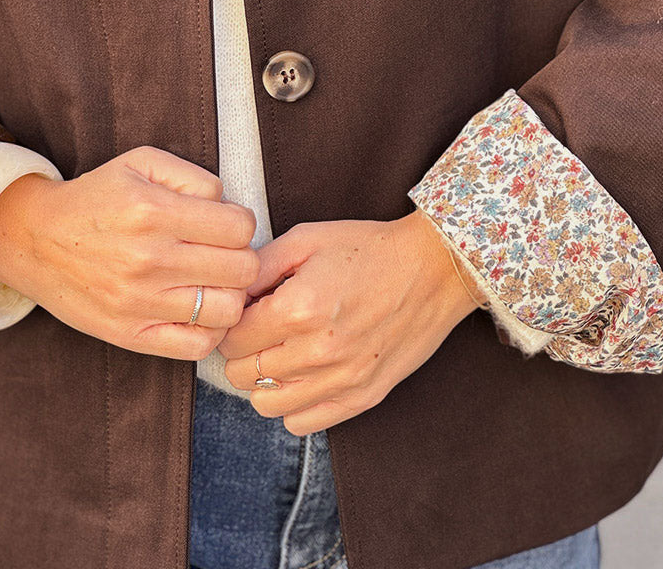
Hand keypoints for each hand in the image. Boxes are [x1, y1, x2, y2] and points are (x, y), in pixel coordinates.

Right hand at [0, 146, 259, 359]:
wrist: (36, 239)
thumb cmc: (97, 198)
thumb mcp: (141, 162)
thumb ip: (193, 176)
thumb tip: (228, 205)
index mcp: (154, 212)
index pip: (240, 227)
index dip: (239, 223)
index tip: (224, 224)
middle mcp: (149, 259)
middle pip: (241, 269)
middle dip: (240, 257)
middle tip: (222, 254)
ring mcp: (140, 302)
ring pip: (228, 310)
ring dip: (229, 295)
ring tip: (212, 282)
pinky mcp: (131, 334)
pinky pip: (197, 347)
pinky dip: (209, 330)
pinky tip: (198, 310)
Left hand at [218, 209, 481, 434]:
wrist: (433, 268)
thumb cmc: (368, 247)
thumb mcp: (307, 239)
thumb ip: (260, 267)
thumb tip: (228, 294)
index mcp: (300, 308)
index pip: (232, 339)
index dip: (230, 324)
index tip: (243, 313)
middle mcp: (318, 351)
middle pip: (242, 374)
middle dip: (241, 352)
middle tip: (258, 331)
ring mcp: (342, 379)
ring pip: (266, 405)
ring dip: (262, 381)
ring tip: (278, 353)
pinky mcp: (363, 397)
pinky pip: (303, 423)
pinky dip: (293, 404)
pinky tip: (303, 374)